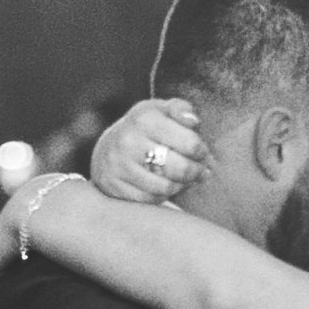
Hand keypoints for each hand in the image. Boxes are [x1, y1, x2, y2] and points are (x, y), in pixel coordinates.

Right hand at [92, 97, 206, 205]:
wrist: (105, 149)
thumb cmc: (144, 129)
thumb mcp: (160, 110)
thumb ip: (181, 109)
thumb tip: (193, 121)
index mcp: (145, 119)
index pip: (190, 143)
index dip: (202, 151)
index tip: (202, 153)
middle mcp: (129, 141)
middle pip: (180, 168)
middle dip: (196, 172)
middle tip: (201, 171)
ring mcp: (120, 166)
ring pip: (167, 187)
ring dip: (181, 185)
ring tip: (184, 179)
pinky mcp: (114, 187)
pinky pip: (151, 199)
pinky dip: (163, 195)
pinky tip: (165, 186)